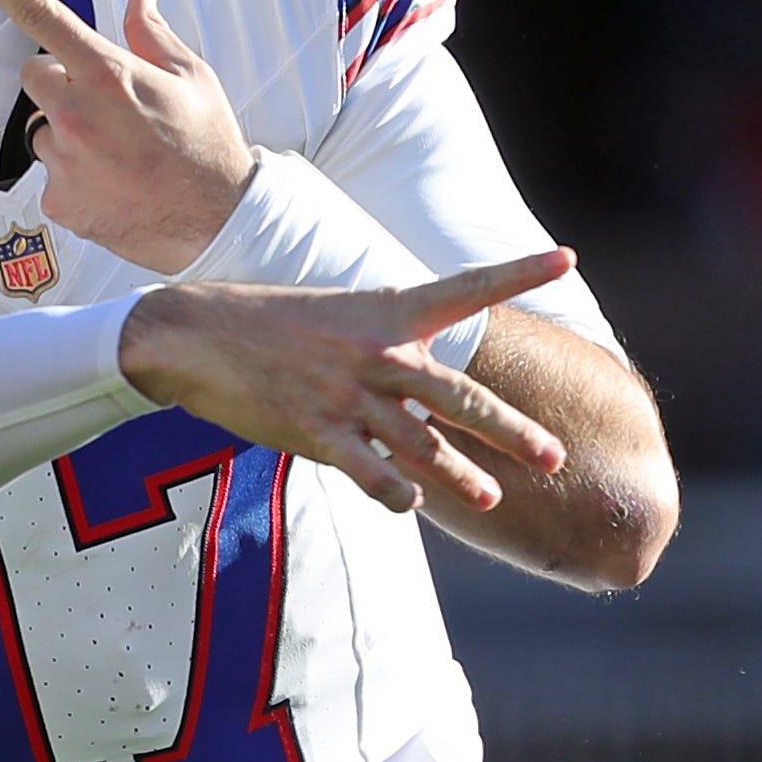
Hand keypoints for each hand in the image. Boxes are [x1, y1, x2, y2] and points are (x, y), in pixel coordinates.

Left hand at [0, 0, 253, 271]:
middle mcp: (77, 114)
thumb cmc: (207, 144)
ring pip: (44, 130)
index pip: (42, 16)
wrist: (218, 221)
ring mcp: (64, 161)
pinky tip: (113, 184)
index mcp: (108, 74)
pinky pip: (52, 174)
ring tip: (119, 153)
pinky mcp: (59, 201)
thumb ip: (151, 31)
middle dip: (63, 84)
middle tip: (108, 106)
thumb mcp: (191, 76)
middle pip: (35, 77)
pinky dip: (75, 177)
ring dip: (70, 134)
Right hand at [117, 255, 572, 515]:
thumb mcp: (339, 316)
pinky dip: (396, 493)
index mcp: (389, 311)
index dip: (520, 270)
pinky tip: (412, 506)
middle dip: (512, 431)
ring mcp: (349, 394)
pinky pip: (371, 473)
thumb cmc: (268, 323)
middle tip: (554, 457)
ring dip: (462, 476)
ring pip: (424, 445)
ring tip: (491, 497)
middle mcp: (379, 352)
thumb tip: (428, 388)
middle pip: (462, 397)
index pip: (468, 287)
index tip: (567, 255)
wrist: (194, 334)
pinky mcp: (317, 431)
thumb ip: (389, 347)